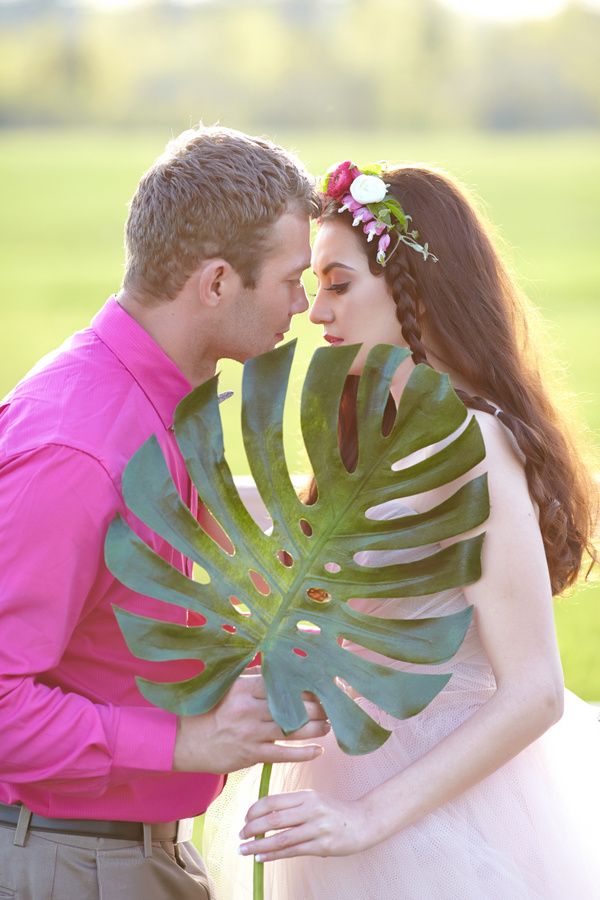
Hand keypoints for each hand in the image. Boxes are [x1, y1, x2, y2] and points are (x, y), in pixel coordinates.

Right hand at [173, 674, 328, 772]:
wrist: (184, 741)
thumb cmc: (208, 710)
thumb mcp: (226, 688)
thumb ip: (252, 679)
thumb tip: (278, 667)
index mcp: (243, 689)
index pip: (282, 684)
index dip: (304, 685)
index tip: (320, 684)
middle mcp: (249, 710)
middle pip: (292, 706)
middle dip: (316, 706)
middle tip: (331, 705)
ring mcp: (251, 734)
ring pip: (292, 730)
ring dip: (315, 728)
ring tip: (329, 725)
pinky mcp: (251, 755)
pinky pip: (284, 754)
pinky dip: (303, 753)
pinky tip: (318, 751)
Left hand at [238, 789, 372, 861]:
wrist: (363, 822)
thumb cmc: (333, 812)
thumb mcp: (313, 800)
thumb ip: (292, 806)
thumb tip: (262, 816)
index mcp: (306, 795)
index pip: (273, 801)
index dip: (254, 810)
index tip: (244, 819)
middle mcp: (311, 809)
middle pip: (273, 820)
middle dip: (252, 829)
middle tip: (240, 835)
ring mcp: (317, 828)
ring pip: (280, 839)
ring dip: (258, 846)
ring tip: (244, 850)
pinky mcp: (322, 846)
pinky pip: (292, 852)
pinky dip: (273, 856)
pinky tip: (261, 858)